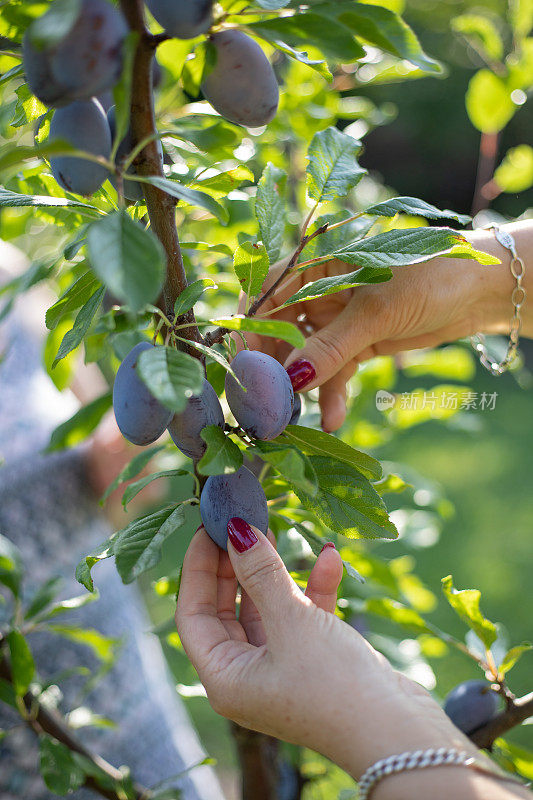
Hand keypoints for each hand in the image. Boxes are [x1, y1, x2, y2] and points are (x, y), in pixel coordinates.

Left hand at [176, 522, 472, 780]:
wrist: (400, 735)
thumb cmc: (335, 685)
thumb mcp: (292, 621)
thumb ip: (261, 573)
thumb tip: (235, 531)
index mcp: (226, 678)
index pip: (194, 614)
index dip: (198, 568)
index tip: (208, 527)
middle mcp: (247, 677)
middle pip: (227, 609)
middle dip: (234, 565)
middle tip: (239, 523)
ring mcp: (282, 669)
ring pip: (266, 609)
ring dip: (274, 572)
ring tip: (275, 529)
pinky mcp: (316, 662)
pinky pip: (304, 618)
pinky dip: (313, 589)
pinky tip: (329, 557)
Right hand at [244, 221, 532, 432]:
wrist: (480, 291)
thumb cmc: (431, 276)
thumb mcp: (376, 311)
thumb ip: (331, 347)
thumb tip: (290, 381)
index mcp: (318, 261)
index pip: (268, 290)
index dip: (250, 324)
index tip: (240, 361)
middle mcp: (321, 287)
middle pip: (280, 326)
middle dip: (273, 364)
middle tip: (265, 399)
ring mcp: (337, 317)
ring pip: (305, 354)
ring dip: (302, 385)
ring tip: (295, 417)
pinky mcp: (356, 342)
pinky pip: (334, 370)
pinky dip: (332, 393)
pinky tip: (332, 418)